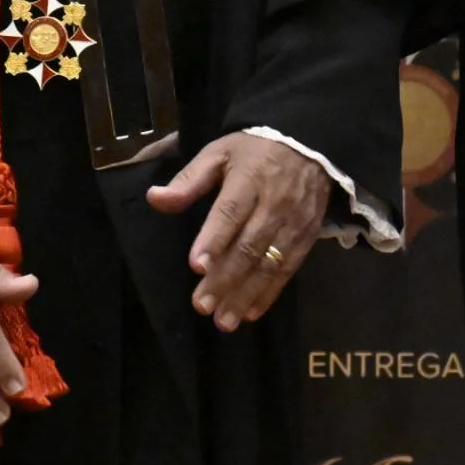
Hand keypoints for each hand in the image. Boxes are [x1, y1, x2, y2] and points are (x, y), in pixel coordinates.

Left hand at [146, 131, 332, 329]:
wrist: (310, 144)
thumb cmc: (254, 151)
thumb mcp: (219, 153)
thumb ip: (189, 180)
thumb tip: (154, 198)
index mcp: (249, 179)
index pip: (231, 211)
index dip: (214, 239)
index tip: (197, 266)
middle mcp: (274, 204)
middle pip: (248, 245)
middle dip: (225, 279)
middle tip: (202, 306)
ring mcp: (293, 223)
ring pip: (269, 264)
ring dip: (246, 294)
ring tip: (224, 320)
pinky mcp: (307, 237)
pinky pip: (289, 269)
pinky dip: (270, 293)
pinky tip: (251, 312)